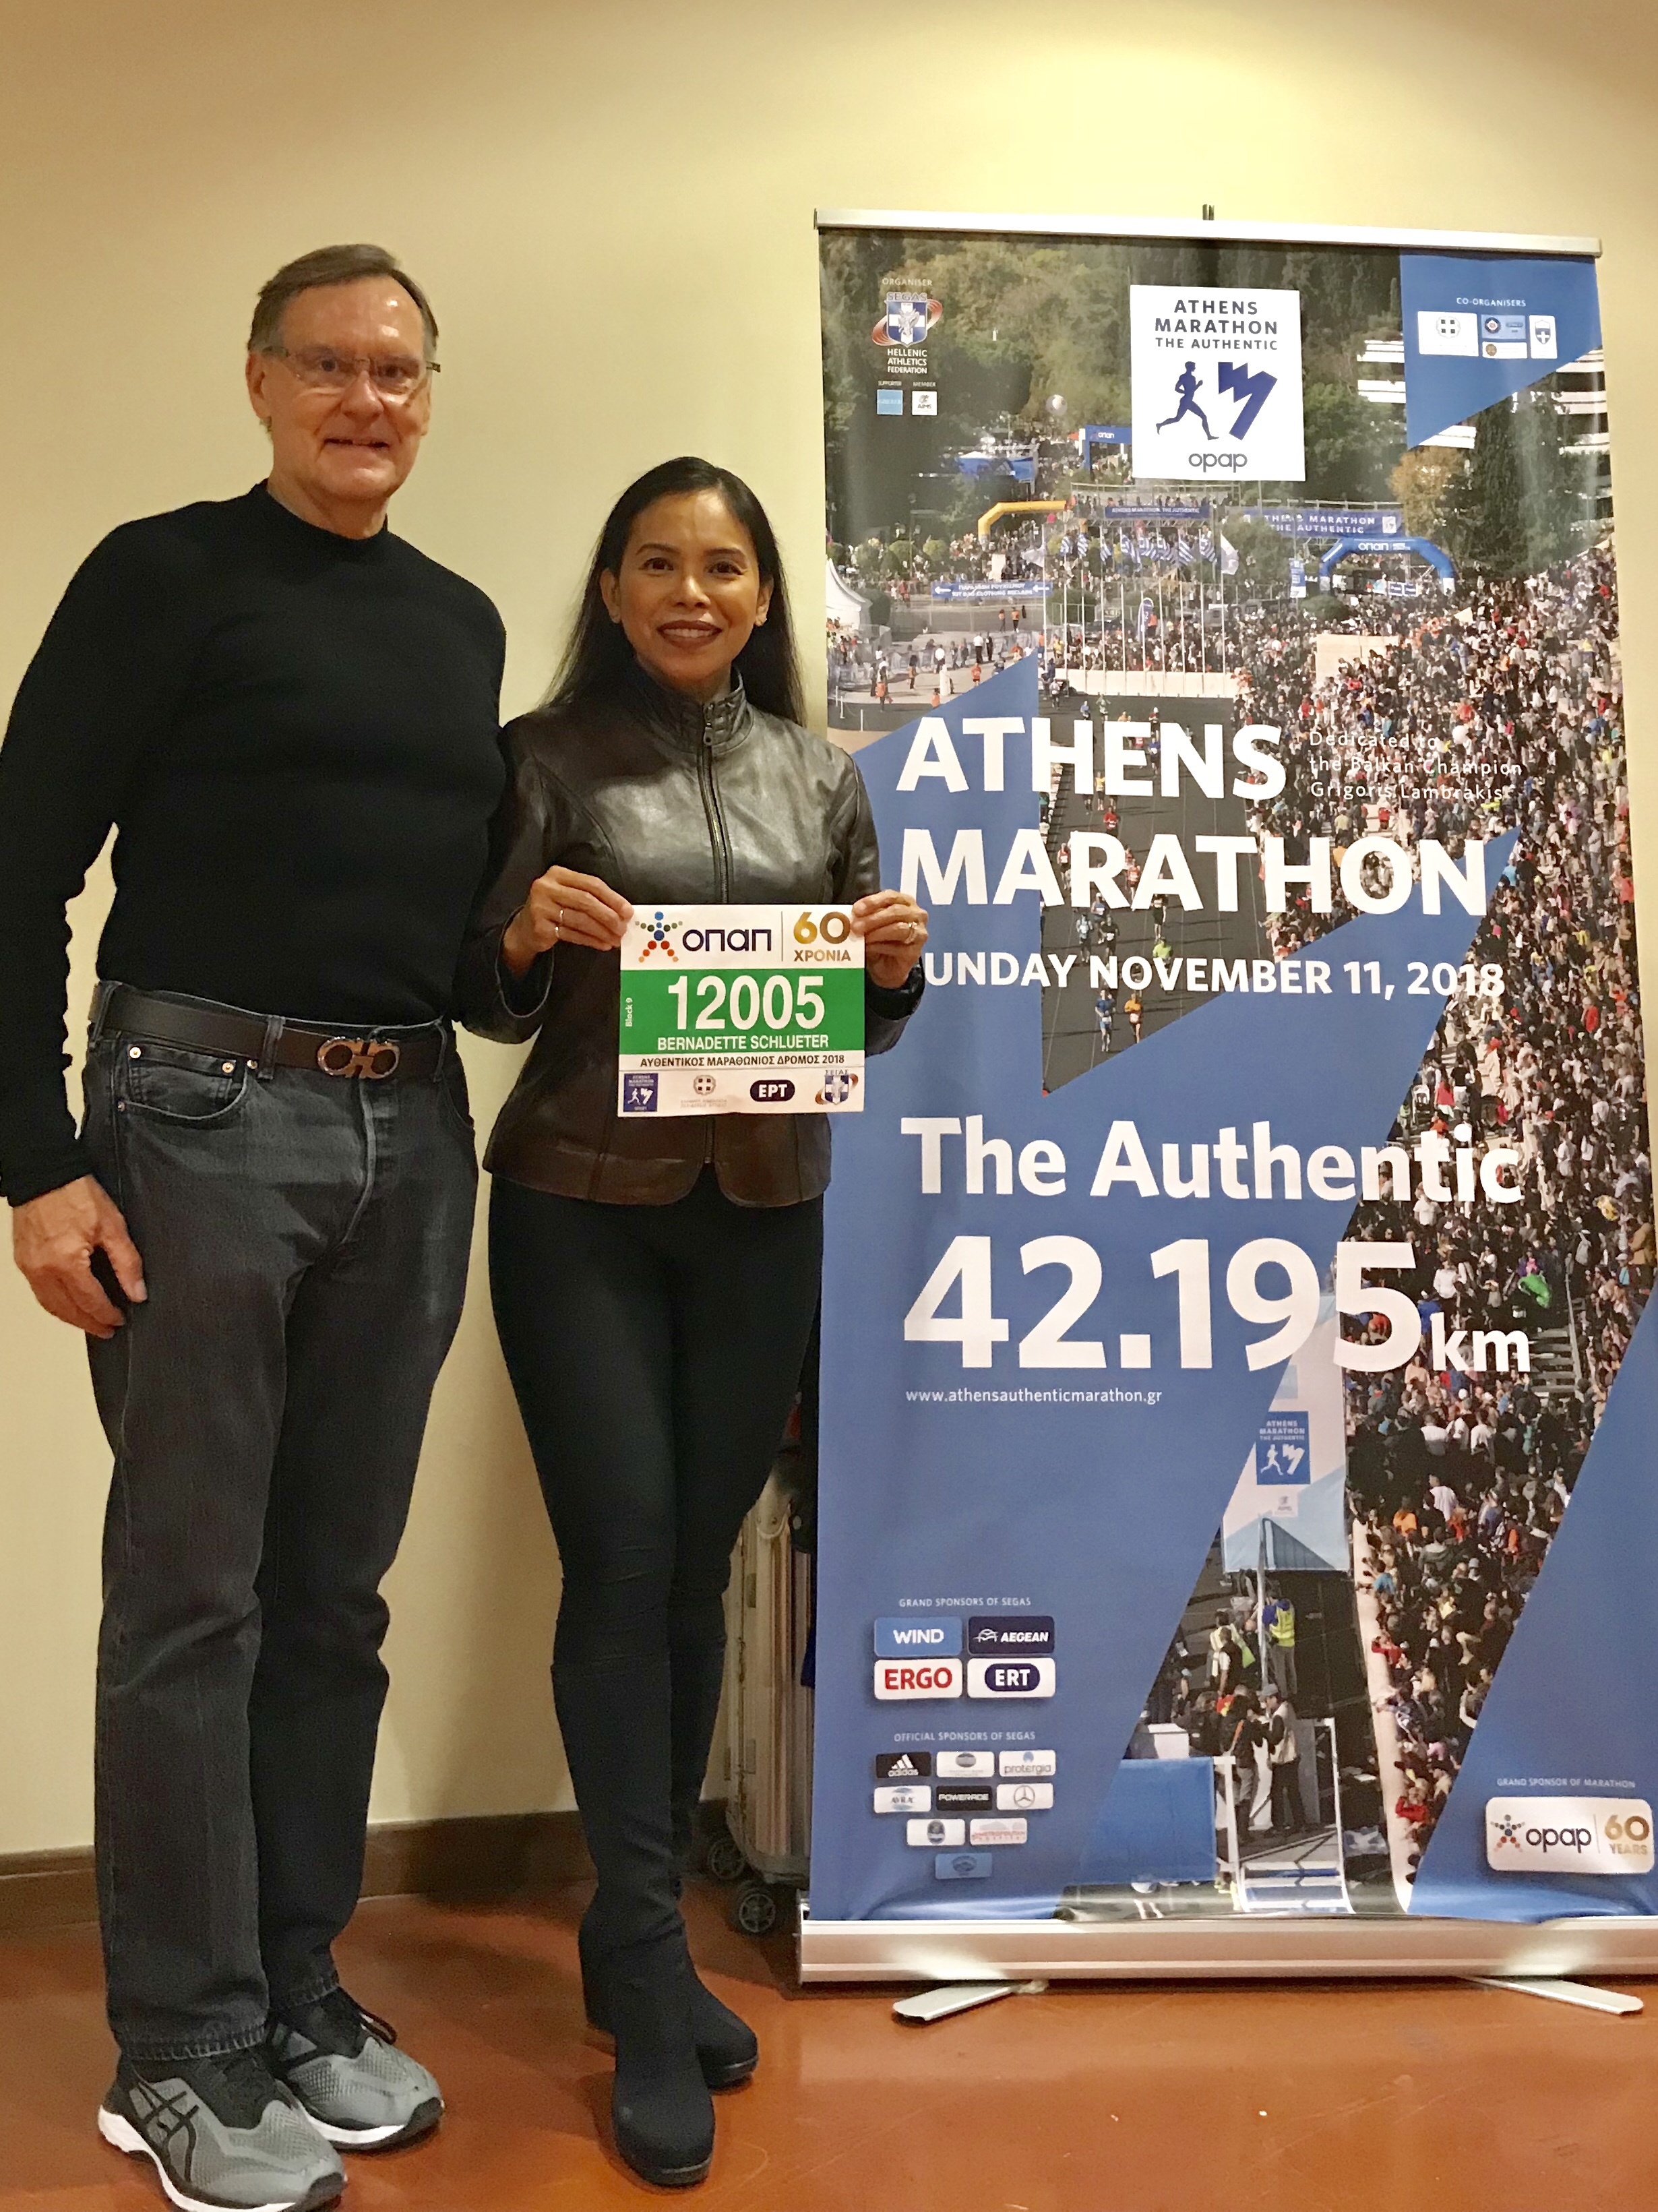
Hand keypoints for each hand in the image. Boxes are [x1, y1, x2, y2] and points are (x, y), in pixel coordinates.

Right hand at [12, 1174, 145, 1337]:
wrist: (45, 1173)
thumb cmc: (76, 1193)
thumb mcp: (113, 1226)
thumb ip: (127, 1263)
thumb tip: (137, 1293)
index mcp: (66, 1263)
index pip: (90, 1301)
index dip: (107, 1315)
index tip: (119, 1321)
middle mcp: (43, 1269)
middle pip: (67, 1310)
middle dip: (89, 1323)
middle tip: (107, 1330)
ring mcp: (29, 1266)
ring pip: (50, 1305)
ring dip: (70, 1318)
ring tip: (90, 1322)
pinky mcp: (23, 1260)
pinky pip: (39, 1292)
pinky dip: (55, 1304)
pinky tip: (68, 1304)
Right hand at [501, 865, 632, 975]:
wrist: (525, 928)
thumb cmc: (554, 908)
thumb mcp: (568, 895)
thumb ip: (592, 898)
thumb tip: (622, 912)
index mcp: (558, 874)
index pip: (591, 884)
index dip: (613, 898)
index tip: (627, 911)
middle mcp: (547, 887)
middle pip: (586, 901)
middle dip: (608, 916)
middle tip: (622, 928)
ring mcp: (541, 907)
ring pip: (580, 920)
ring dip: (602, 931)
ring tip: (615, 939)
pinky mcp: (540, 926)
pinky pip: (571, 934)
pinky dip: (590, 940)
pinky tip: (602, 944)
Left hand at [852, 889, 928, 989]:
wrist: (887, 967)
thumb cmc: (879, 940)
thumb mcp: (871, 925)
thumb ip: (865, 917)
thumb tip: (851, 917)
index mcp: (905, 902)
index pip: (891, 896)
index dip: (872, 902)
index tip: (856, 910)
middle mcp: (916, 915)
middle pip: (896, 911)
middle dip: (873, 919)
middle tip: (856, 926)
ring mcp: (919, 933)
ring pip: (899, 928)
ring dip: (877, 933)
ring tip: (862, 938)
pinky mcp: (915, 952)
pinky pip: (897, 947)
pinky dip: (880, 947)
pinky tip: (869, 948)